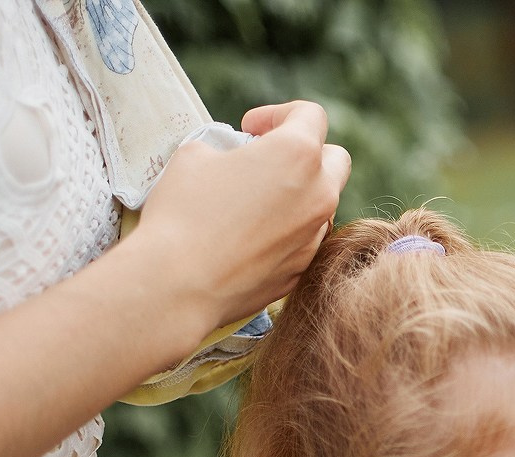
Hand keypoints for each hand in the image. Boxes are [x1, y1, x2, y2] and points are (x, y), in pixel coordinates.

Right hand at [126, 101, 351, 336]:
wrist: (179, 284)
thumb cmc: (183, 212)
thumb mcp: (196, 155)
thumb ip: (231, 148)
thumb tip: (238, 159)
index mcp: (297, 155)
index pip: (310, 116)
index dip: (278, 114)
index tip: (250, 129)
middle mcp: (319, 195)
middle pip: (335, 159)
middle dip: (305, 152)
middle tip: (266, 160)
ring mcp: (315, 236)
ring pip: (322, 204)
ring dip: (298, 194)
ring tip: (254, 200)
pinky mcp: (304, 270)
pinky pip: (305, 239)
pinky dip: (286, 230)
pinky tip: (250, 236)